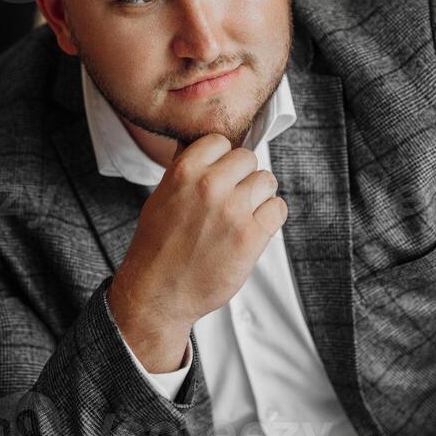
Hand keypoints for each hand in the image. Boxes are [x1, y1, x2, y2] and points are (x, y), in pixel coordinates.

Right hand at [108, 134, 287, 336]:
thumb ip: (186, 172)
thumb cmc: (158, 249)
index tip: (219, 175)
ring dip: (259, 197)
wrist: (159, 293)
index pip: (220, 141)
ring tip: (242, 216)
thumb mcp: (161, 197)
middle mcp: (210, 186)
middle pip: (248, 159)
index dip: (222, 159)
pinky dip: (270, 218)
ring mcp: (233, 211)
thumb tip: (207, 149)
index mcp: (184, 172)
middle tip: (232, 199)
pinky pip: (277, 209)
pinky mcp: (251, 236)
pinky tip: (253, 230)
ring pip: (267, 181)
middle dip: (243, 177)